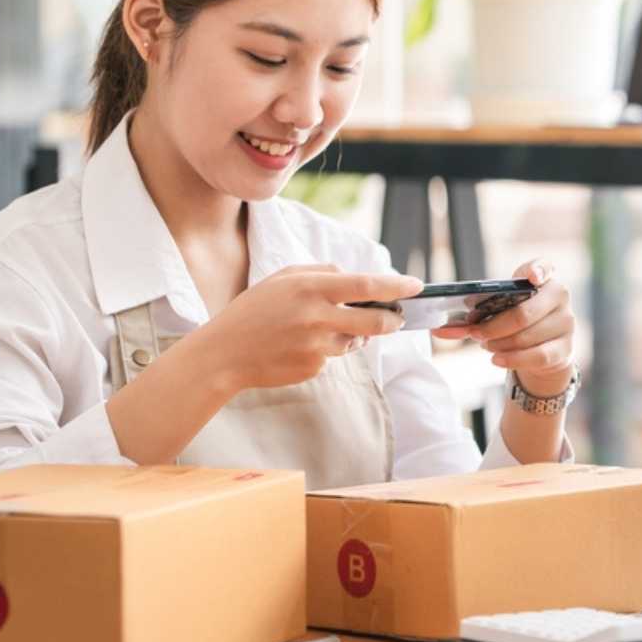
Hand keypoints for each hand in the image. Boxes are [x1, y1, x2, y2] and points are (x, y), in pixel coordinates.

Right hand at [202, 264, 420, 392]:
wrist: (224, 353)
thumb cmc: (253, 310)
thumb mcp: (283, 279)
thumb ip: (321, 273)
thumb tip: (352, 276)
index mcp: (311, 288)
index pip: (367, 286)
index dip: (396, 286)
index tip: (417, 286)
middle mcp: (317, 318)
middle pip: (375, 322)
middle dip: (392, 320)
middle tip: (396, 317)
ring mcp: (316, 347)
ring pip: (354, 342)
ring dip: (352, 336)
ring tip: (319, 329)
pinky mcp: (313, 369)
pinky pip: (332, 358)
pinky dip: (325, 351)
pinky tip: (298, 347)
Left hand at [433, 260, 575, 395]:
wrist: (545, 348)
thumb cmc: (518, 321)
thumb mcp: (502, 308)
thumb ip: (475, 313)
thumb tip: (438, 328)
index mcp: (544, 278)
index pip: (545, 267)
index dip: (538, 270)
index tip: (531, 277)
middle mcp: (559, 297)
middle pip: (523, 314)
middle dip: (493, 326)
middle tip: (475, 333)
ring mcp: (566, 323)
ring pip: (527, 337)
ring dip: (499, 344)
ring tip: (486, 345)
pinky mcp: (566, 349)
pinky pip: (537, 356)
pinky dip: (513, 359)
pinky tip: (497, 359)